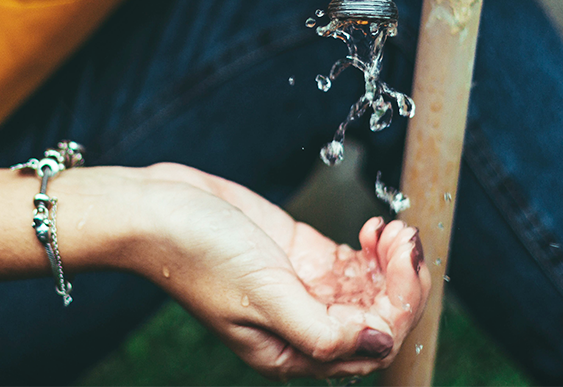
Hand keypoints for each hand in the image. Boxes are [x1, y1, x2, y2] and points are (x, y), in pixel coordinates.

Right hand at [119, 163, 429, 380]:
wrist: (155, 209)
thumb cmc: (195, 253)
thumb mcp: (263, 295)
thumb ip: (323, 329)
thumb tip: (381, 343)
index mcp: (289, 353)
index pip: (369, 346)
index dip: (399, 306)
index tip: (404, 261)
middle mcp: (300, 327)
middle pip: (377, 319)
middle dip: (402, 281)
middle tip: (406, 239)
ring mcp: (302, 290)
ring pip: (370, 291)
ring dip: (391, 262)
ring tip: (393, 229)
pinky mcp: (300, 256)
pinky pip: (353, 264)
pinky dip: (372, 248)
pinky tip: (372, 228)